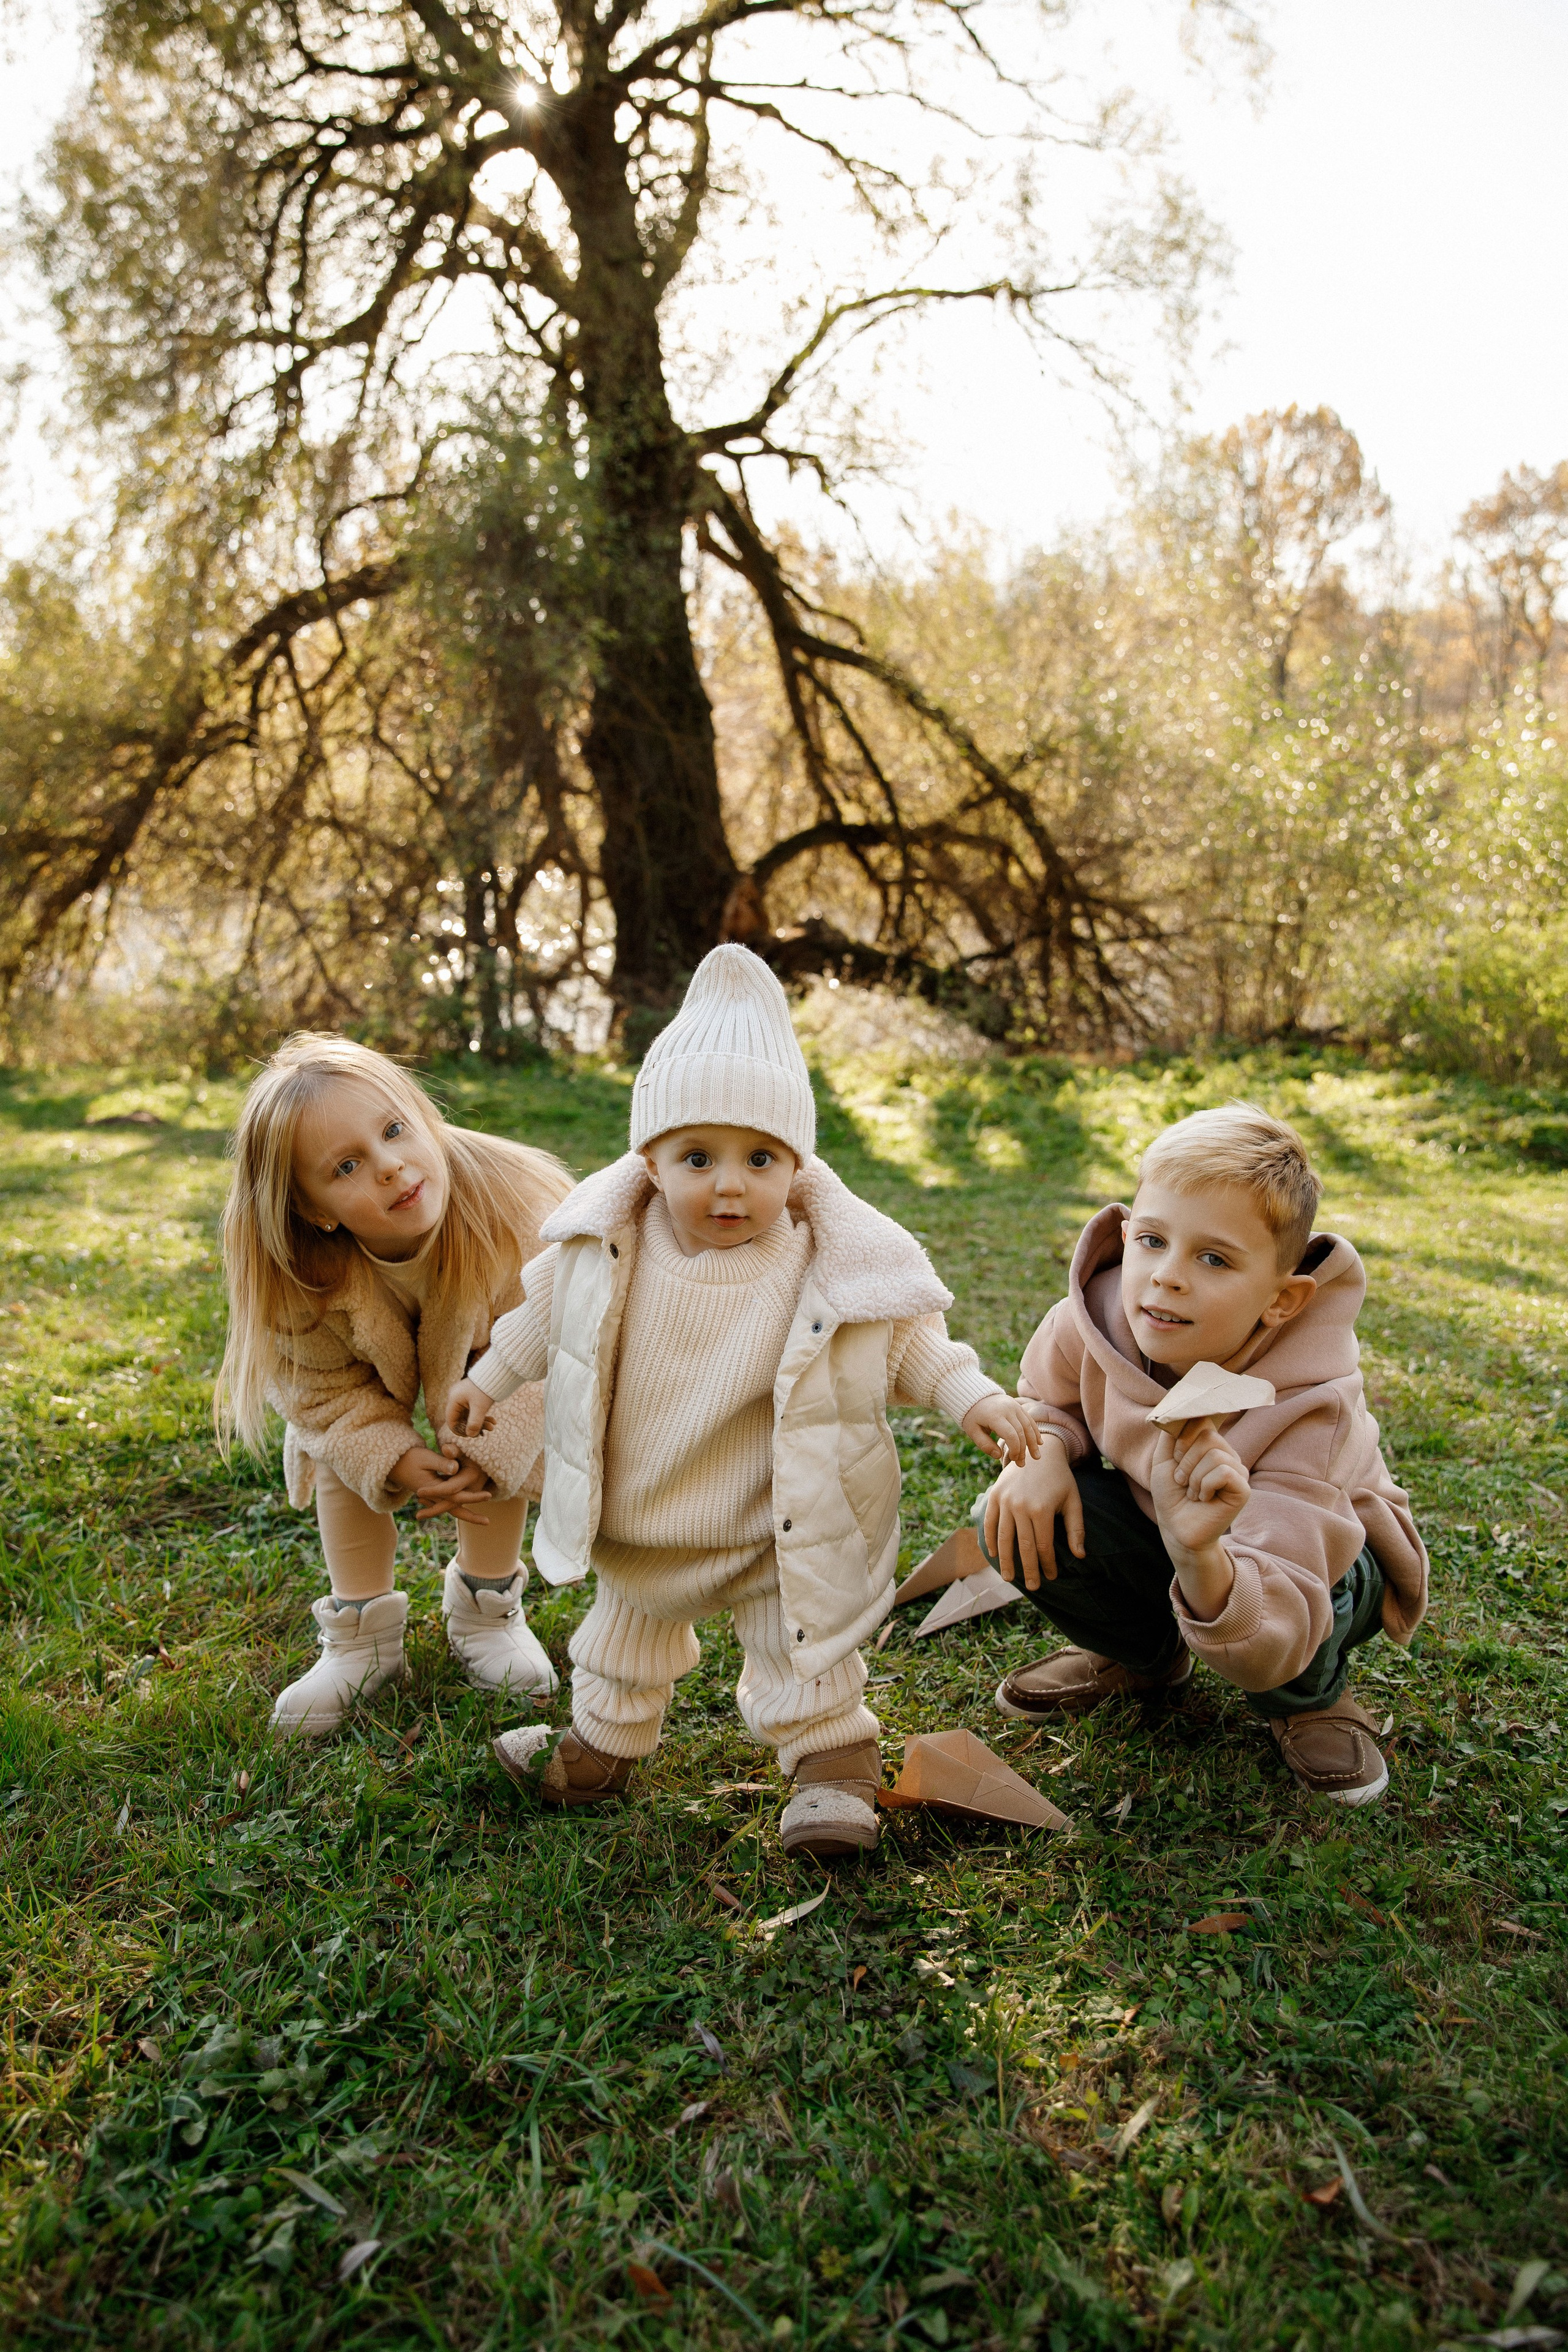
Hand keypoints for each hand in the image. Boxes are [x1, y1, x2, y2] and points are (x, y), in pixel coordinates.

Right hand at [389, 1443, 493, 1525]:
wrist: (394, 1464)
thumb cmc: (410, 1458)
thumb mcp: (426, 1458)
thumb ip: (442, 1463)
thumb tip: (456, 1468)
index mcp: (433, 1489)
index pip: (457, 1495)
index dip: (473, 1496)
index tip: (488, 1495)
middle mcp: (433, 1497)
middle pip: (455, 1509)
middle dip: (471, 1517)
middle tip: (488, 1522)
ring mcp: (433, 1497)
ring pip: (452, 1508)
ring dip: (467, 1513)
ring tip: (483, 1521)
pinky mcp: (433, 1494)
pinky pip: (448, 1502)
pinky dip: (459, 1505)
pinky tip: (471, 1507)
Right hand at [443, 1377, 495, 1440]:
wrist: (495, 1373)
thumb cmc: (485, 1389)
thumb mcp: (480, 1408)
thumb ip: (474, 1423)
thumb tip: (470, 1435)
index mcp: (453, 1399)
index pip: (451, 1420)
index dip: (459, 1430)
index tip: (471, 1435)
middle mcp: (456, 1398)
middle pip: (461, 1418)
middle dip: (474, 1426)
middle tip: (487, 1429)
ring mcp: (463, 1397)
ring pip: (469, 1415)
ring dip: (480, 1422)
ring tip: (492, 1426)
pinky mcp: (471, 1397)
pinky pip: (473, 1410)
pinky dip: (482, 1416)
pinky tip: (493, 1421)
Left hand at [961, 1393, 1043, 1464]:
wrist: (975, 1395)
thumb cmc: (973, 1416)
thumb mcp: (972, 1431)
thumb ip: (985, 1444)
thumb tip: (998, 1456)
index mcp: (995, 1416)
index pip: (1011, 1435)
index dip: (1015, 1449)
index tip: (1013, 1459)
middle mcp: (1007, 1409)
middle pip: (1021, 1432)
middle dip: (1024, 1449)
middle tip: (1022, 1464)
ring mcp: (1014, 1406)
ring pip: (1028, 1425)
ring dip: (1033, 1442)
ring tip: (1036, 1456)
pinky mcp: (1018, 1405)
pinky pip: (1029, 1419)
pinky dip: (1035, 1431)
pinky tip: (1039, 1442)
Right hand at [982, 1433, 1081, 1590]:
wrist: (1039, 1451)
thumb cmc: (1060, 1479)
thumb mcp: (1073, 1501)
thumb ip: (1075, 1529)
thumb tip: (1080, 1556)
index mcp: (1042, 1509)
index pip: (1044, 1546)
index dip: (1047, 1564)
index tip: (1051, 1577)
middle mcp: (1021, 1506)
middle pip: (1024, 1546)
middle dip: (1028, 1569)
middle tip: (1032, 1587)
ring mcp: (1005, 1501)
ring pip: (1004, 1538)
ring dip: (1006, 1561)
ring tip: (1009, 1578)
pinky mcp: (995, 1496)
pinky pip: (990, 1523)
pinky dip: (990, 1540)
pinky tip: (994, 1554)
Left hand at [1150, 1418, 1246, 1619]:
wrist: (1176, 1528)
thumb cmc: (1170, 1496)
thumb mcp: (1163, 1460)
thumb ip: (1171, 1434)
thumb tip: (1179, 1407)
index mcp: (1211, 1446)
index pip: (1203, 1421)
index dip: (1183, 1438)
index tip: (1176, 1458)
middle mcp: (1228, 1455)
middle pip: (1207, 1436)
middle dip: (1185, 1461)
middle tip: (1183, 1481)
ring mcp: (1238, 1471)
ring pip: (1213, 1454)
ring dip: (1193, 1477)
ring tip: (1194, 1493)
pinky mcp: (1244, 1488)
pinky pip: (1222, 1472)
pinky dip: (1205, 1486)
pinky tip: (1204, 1499)